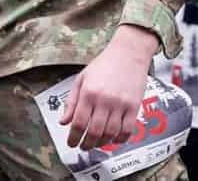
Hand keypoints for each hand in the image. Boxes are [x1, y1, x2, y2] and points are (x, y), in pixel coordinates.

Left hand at [60, 24, 158, 149]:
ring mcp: (120, 104)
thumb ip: (71, 101)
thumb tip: (63, 122)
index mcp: (88, 92)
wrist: (129, 52)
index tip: (71, 143)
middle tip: (83, 146)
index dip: (73, 137)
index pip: (78, 123)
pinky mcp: (134, 106)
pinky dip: (120, 139)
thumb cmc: (104, 64)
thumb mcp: (82, 79)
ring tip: (97, 143)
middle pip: (94, 132)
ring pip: (110, 133)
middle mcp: (104, 100)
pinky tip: (114, 139)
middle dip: (86, 144)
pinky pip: (127, 130)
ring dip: (102, 143)